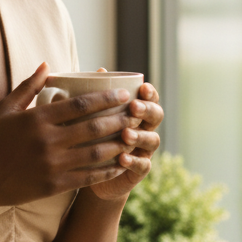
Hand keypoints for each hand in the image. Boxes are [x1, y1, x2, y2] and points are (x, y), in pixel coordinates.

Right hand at [0, 63, 148, 212]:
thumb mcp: (5, 109)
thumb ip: (27, 87)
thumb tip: (47, 65)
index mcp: (37, 119)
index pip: (80, 104)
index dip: (106, 98)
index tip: (124, 93)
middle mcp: (47, 141)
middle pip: (93, 127)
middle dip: (120, 119)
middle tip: (137, 112)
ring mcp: (51, 164)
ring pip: (95, 153)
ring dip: (118, 144)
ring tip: (134, 136)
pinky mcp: (54, 185)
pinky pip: (88, 177)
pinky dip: (107, 170)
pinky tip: (120, 164)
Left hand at [86, 77, 162, 199]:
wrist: (86, 171)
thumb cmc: (89, 136)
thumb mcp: (89, 114)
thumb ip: (96, 95)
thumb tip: (99, 71)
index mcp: (136, 112)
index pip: (150, 99)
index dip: (150, 93)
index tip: (143, 88)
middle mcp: (144, 128)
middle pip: (156, 116)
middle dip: (147, 110)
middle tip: (134, 107)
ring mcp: (143, 150)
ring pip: (152, 140)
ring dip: (140, 135)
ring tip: (126, 134)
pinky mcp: (138, 171)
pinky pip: (142, 165)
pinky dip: (134, 161)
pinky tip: (122, 158)